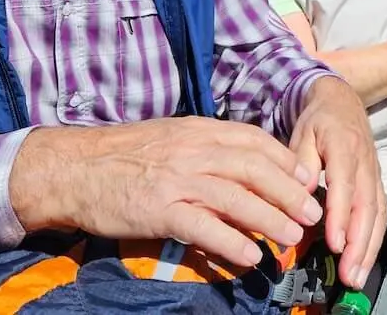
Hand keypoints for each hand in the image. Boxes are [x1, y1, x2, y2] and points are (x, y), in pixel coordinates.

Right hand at [11, 118, 321, 271]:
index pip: (255, 141)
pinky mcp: (160, 210)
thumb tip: (245, 164)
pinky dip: (232, 242)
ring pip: (237, 198)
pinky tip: (251, 256)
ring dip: (270, 219)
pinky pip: (204, 227)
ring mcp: (178, 179)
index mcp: (200, 130)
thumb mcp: (172, 136)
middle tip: (312, 214)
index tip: (306, 180)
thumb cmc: (125, 154)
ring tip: (292, 238)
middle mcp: (194, 150)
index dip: (286, 161)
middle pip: (255, 168)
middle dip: (289, 192)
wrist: (74, 167)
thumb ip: (207, 146)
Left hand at [290, 76, 386, 289]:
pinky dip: (375, 238)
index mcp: (344, 147)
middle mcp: (365, 163)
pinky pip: (381, 212)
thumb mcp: (302, 132)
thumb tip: (302, 195)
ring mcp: (375, 173)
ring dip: (369, 247)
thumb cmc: (318, 121)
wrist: (342, 101)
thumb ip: (301, 163)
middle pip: (367, 206)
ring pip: (377, 213)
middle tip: (350, 275)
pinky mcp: (378, 182)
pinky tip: (365, 258)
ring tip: (358, 276)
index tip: (334, 244)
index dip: (341, 216)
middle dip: (359, 243)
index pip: (344, 186)